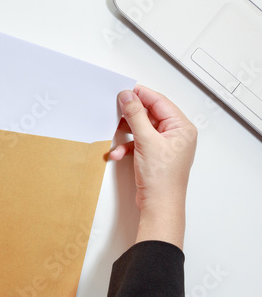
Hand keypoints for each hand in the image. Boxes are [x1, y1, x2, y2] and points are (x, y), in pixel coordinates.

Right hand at [110, 85, 196, 248]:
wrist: (159, 206)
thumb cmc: (162, 179)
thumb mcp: (146, 141)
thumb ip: (135, 115)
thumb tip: (128, 96)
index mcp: (181, 128)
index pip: (160, 102)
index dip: (141, 95)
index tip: (125, 90)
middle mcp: (175, 135)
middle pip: (149, 115)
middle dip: (131, 116)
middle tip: (116, 110)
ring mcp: (164, 146)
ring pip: (142, 129)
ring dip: (126, 133)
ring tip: (115, 133)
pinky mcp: (154, 156)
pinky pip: (138, 143)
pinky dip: (127, 146)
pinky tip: (119, 153)